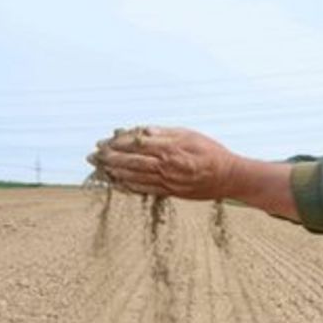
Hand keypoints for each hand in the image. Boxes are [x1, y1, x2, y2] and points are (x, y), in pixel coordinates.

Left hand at [88, 126, 236, 199]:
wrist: (229, 177)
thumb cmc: (212, 153)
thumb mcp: (191, 135)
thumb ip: (166, 133)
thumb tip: (143, 130)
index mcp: (171, 149)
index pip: (137, 144)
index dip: (118, 143)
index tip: (104, 141)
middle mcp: (167, 167)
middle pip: (132, 162)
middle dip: (110, 159)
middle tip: (93, 156)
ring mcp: (168, 181)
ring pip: (135, 177)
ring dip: (114, 173)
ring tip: (99, 170)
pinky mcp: (170, 192)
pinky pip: (145, 189)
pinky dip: (129, 186)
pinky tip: (117, 183)